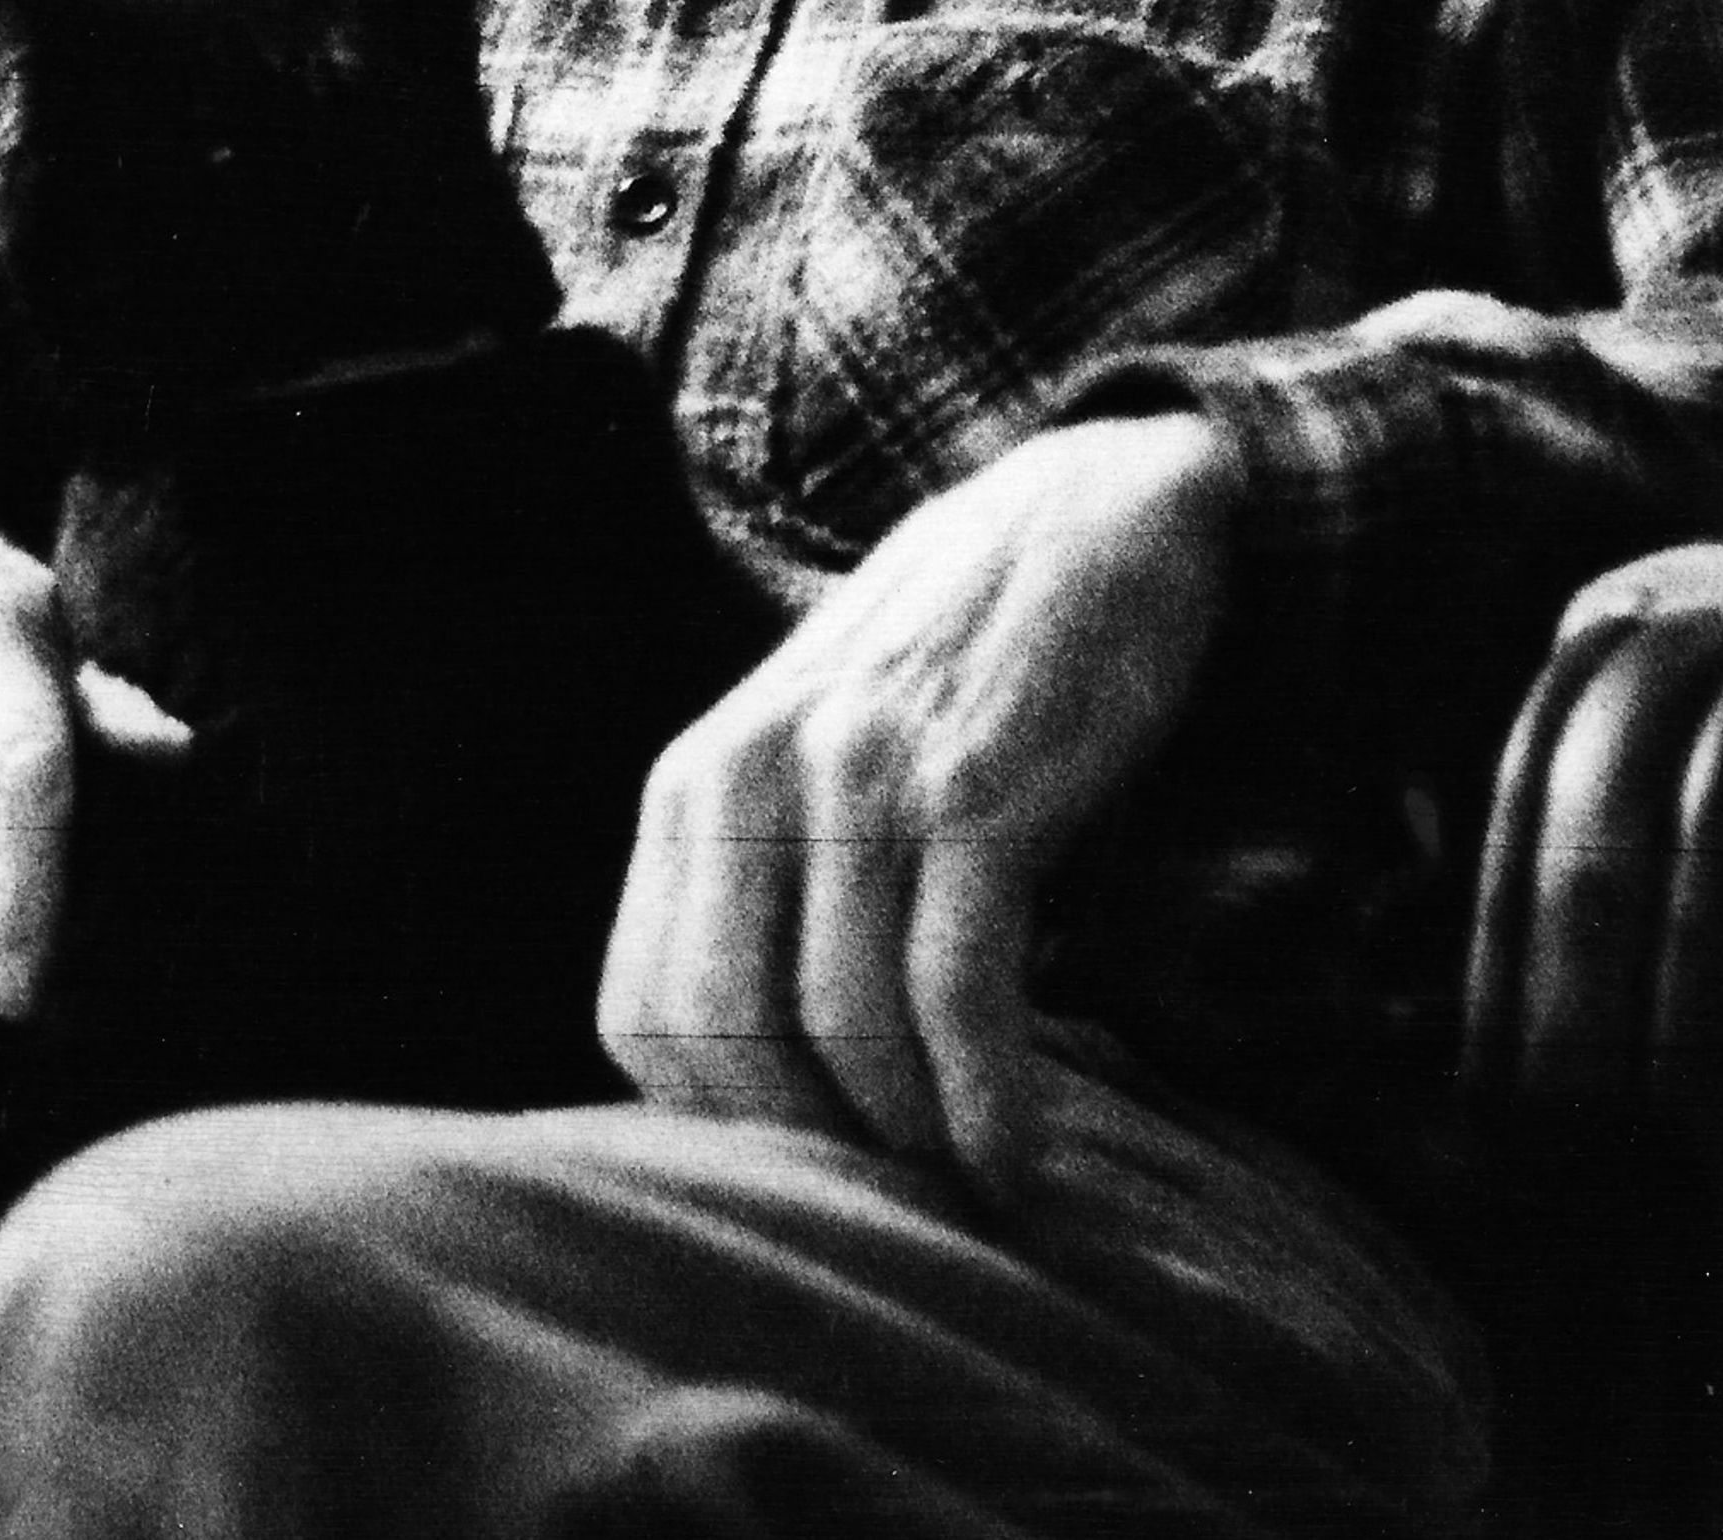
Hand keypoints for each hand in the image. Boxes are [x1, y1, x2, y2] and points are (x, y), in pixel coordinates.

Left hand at [596, 411, 1238, 1196]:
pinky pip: (954, 994)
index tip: (808, 1173)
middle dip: (816, 1151)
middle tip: (900, 1207)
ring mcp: (860, 781)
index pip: (640, 1015)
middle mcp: (750, 778)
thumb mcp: (812, 758)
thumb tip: (761, 1085)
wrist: (1083, 515)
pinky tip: (1019, 1165)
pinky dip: (985, 1106)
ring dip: (912, 1145)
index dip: (717, 1123)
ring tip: (971, 1198)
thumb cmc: (951, 673)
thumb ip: (764, 883)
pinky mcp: (974, 794)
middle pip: (728, 1041)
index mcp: (691, 784)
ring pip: (842, 1032)